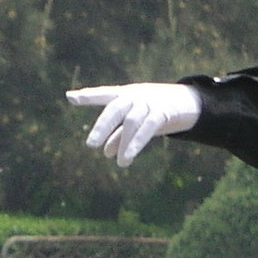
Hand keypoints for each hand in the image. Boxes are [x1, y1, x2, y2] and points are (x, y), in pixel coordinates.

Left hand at [67, 83, 201, 167]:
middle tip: (90, 145)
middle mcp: (134, 96)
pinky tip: (129, 155)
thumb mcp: (134, 120)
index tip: (71, 97)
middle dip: (102, 126)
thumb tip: (106, 153)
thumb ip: (120, 134)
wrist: (186, 101)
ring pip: (132, 122)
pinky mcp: (163, 112)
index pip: (103, 94)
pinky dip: (137, 142)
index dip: (88, 96)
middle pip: (115, 109)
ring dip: (124, 143)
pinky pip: (148, 127)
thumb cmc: (154, 110)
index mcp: (124, 94)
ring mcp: (149, 103)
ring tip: (120, 163)